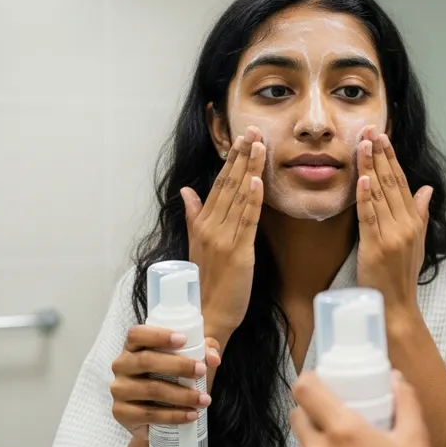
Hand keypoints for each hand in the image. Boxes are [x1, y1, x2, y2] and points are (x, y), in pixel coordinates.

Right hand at [111, 326, 220, 439]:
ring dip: (181, 395)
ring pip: (151, 389)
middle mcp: (121, 365)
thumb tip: (214, 358)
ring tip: (204, 399)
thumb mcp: (187, 358)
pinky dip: (174, 415)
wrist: (155, 412)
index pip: (137, 334)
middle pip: (146, 360)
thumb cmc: (170, 376)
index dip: (159, 335)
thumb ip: (203, 350)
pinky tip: (191, 415)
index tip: (184, 339)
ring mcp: (119, 389)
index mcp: (132, 346)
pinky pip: (149, 414)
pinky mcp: (121, 413)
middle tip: (202, 371)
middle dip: (178, 365)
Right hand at [180, 127, 265, 340]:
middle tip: (253, 129)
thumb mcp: (196, 245)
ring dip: (250, 168)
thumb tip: (186, 191)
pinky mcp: (238, 253)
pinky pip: (247, 221)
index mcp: (202, 224)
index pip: (219, 184)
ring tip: (259, 143)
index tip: (241, 138)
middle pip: (228, 184)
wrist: (205, 317)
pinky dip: (252, 199)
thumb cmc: (203, 284)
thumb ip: (193, 215)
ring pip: (238, 196)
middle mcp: (211, 227)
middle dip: (242, 155)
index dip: (231, 160)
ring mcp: (223, 239)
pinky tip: (256, 180)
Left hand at [291, 372, 445, 446]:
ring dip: (314, 446)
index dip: (308, 381)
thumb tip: (395, 377)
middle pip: (297, 417)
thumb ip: (405, 401)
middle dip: (312, 413)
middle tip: (334, 420)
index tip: (319, 383)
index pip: (304, 390)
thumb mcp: (416, 440)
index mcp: (343, 431)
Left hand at [356, 126, 432, 313]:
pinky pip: (369, 216)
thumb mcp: (417, 242)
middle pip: (391, 182)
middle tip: (370, 130)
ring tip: (362, 144)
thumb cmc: (402, 275)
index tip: (383, 136)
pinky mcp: (375, 246)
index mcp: (414, 221)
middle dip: (381, 154)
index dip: (392, 158)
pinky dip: (365, 196)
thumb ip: (420, 213)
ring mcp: (392, 235)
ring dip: (370, 167)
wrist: (397, 306)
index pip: (402, 182)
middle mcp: (406, 225)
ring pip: (379, 194)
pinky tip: (362, 177)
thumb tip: (426, 188)